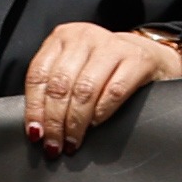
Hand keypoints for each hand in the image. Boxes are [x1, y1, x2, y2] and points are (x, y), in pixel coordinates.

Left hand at [21, 21, 181, 150]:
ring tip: (73, 140)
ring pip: (84, 91)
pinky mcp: (138, 59)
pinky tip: (95, 124)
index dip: (34, 108)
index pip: (38, 76)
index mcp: (62, 37)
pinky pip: (113, 92)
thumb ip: (54, 86)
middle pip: (60, 85)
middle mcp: (85, 37)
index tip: (35, 133)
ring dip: (76, 122)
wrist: (146, 55)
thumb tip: (37, 125)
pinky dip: (101, 113)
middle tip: (54, 144)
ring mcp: (113, 46)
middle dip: (55, 120)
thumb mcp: (74, 67)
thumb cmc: (103, 67)